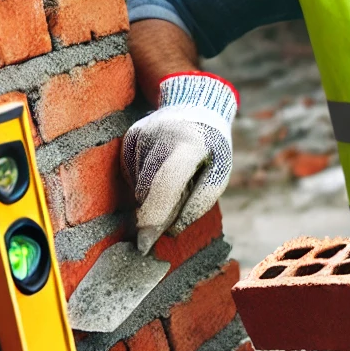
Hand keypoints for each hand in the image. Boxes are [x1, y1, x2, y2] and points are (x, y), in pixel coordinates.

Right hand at [121, 72, 237, 252]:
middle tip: (168, 219)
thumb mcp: (219, 172)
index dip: (155, 216)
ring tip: (176, 177)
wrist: (196, 106)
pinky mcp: (130, 137)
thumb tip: (171, 232)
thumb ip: (199, 202)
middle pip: (148, 189)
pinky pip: (132, 174)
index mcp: (189, 144)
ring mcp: (142, 134)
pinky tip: (162, 167)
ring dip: (154, 194)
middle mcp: (161, 135)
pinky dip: (146, 181)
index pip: (166, 184)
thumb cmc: (212, 147)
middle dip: (155, 212)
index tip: (145, 244)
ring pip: (139, 185)